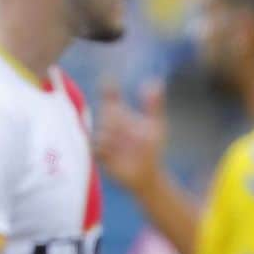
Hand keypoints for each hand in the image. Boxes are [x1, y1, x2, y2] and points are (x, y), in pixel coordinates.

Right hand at [94, 80, 167, 195]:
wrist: (147, 174)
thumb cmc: (152, 149)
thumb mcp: (157, 125)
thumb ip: (154, 105)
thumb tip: (155, 81)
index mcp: (121, 115)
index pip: (110, 98)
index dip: (108, 88)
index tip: (108, 79)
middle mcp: (110, 125)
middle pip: (107, 114)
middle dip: (115, 117)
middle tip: (125, 123)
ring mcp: (104, 140)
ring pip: (102, 131)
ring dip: (112, 134)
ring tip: (123, 142)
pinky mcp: (100, 156)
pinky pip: (96, 148)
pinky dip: (104, 148)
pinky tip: (114, 152)